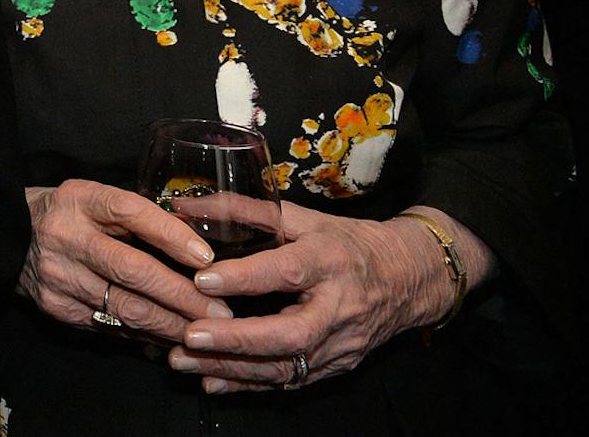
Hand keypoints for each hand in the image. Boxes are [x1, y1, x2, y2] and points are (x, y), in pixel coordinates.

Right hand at [19, 181, 231, 345]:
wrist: (6, 236)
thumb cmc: (68, 214)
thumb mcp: (96, 199)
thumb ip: (138, 218)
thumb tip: (196, 249)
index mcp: (81, 200)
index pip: (131, 212)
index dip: (170, 235)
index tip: (207, 258)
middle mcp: (67, 237)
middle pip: (133, 269)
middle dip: (183, 296)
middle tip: (222, 313)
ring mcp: (59, 276)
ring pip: (126, 307)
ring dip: (171, 323)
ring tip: (206, 331)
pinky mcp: (56, 308)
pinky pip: (109, 326)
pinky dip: (143, 334)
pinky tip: (168, 337)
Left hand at [172, 204, 462, 392]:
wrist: (408, 279)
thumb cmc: (347, 243)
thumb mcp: (304, 219)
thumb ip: (245, 210)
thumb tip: (186, 206)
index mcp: (330, 261)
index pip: (288, 271)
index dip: (246, 277)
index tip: (203, 278)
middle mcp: (339, 307)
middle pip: (292, 333)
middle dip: (238, 338)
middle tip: (191, 335)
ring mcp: (341, 343)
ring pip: (287, 365)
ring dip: (232, 367)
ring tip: (183, 360)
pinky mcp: (337, 366)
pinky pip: (291, 381)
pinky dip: (249, 384)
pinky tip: (211, 380)